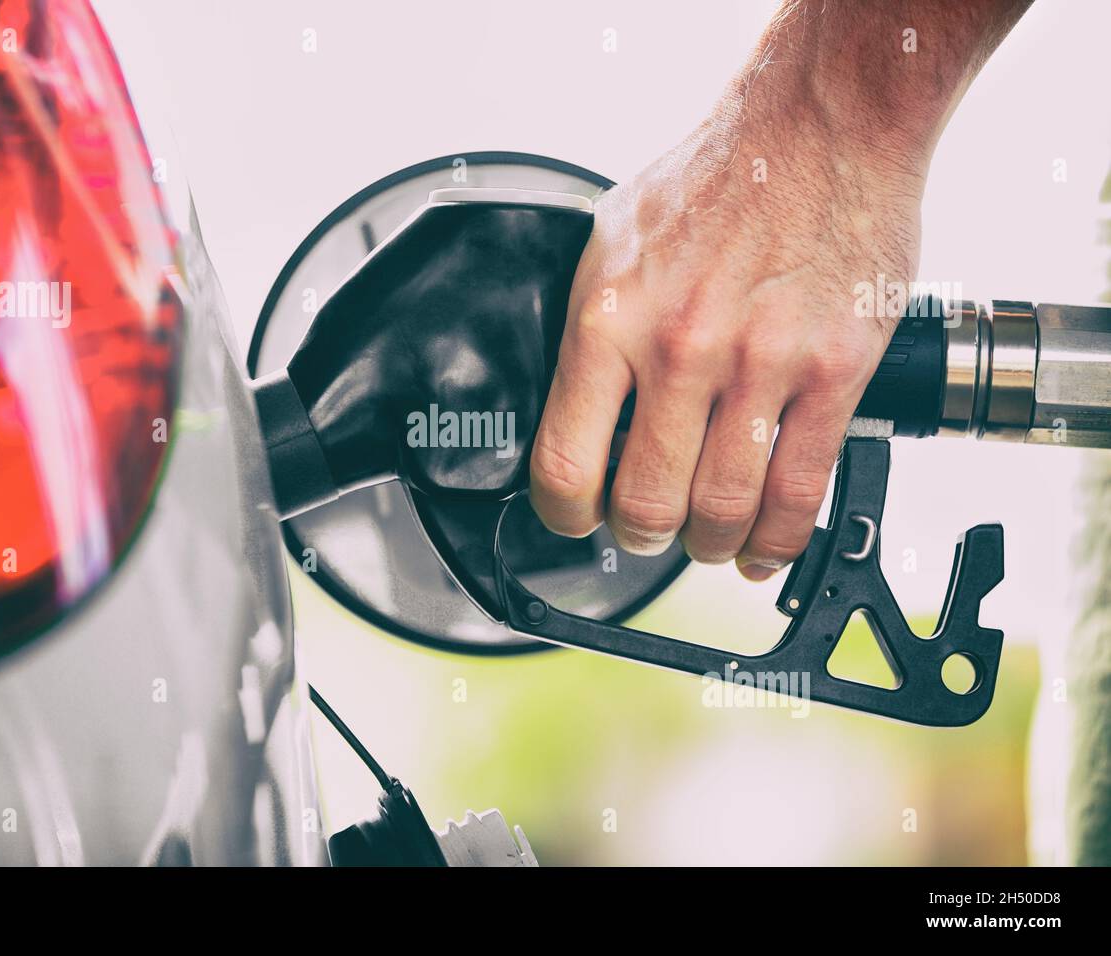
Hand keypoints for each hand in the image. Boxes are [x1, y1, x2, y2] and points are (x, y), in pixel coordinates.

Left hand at [530, 79, 926, 578]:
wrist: (821, 124)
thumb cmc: (716, 179)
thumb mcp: (612, 241)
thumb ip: (590, 327)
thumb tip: (569, 402)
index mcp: (610, 317)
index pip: (565, 463)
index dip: (565, 515)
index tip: (576, 519)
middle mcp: (679, 347)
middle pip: (646, 504)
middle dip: (642, 535)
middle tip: (648, 529)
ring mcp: (761, 364)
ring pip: (722, 510)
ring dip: (708, 544)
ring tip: (706, 537)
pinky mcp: (834, 373)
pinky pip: (801, 492)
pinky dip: (778, 540)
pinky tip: (760, 546)